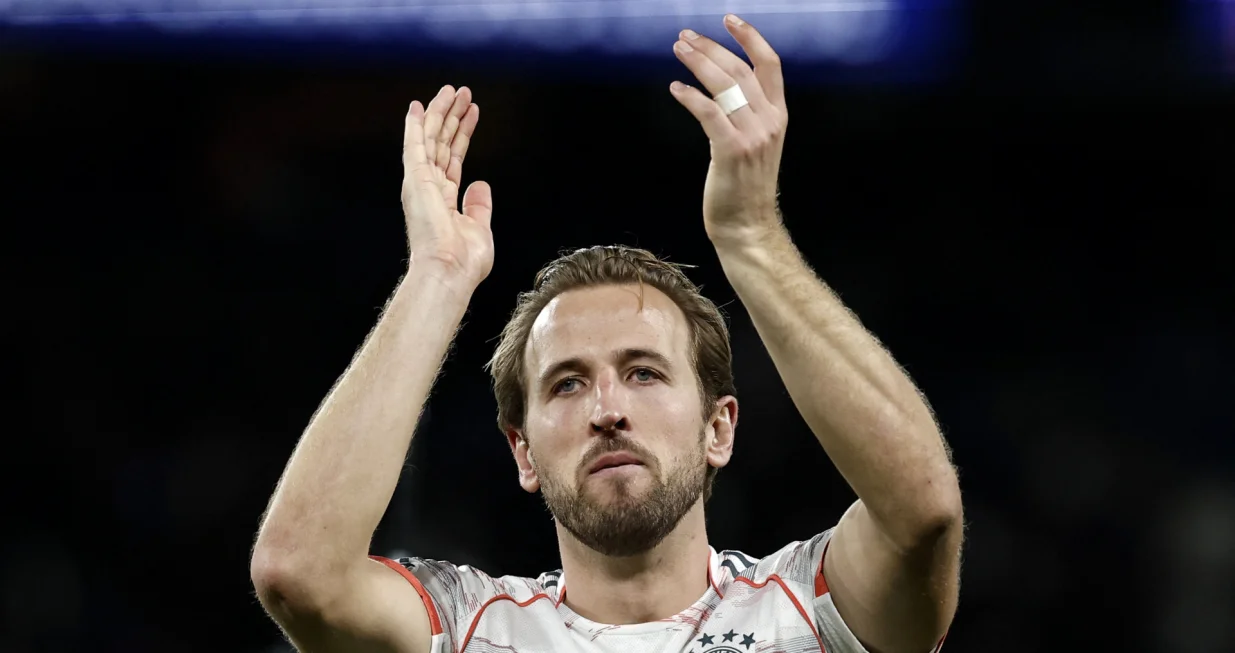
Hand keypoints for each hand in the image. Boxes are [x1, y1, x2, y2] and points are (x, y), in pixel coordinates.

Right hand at [402, 85, 493, 288]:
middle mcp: (430, 188)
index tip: (471, 115)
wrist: (449, 270)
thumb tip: (480, 184)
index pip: (453, 159)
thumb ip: (478, 205)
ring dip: (441, 113)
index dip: (462, 135)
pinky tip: (419, 107)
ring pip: (431, 138)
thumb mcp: (479, 227)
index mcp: (444, 200)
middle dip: (452, 117)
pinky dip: (415, 125)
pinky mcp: (415, 179)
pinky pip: (414, 145)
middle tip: (462, 93)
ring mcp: (421, 183)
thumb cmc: (463, 261)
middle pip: (442, 143)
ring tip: (453, 91)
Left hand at [670, 15, 787, 245]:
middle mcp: (769, 121)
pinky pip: (709, 113)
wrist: (748, 225)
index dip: (750, 37)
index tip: (729, 19)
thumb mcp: (757, 143)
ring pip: (724, 86)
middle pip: (740, 69)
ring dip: (698, 63)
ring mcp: (752, 136)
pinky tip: (676, 88)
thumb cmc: (745, 186)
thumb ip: (749, 114)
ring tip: (679, 50)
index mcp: (779, 115)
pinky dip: (690, 97)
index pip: (770, 64)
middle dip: (710, 48)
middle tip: (685, 37)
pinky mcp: (731, 150)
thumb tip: (725, 87)